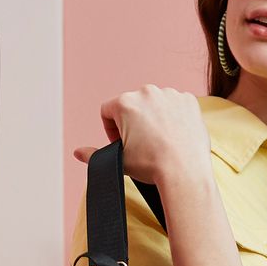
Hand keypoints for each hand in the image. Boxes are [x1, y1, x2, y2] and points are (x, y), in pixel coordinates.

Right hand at [75, 86, 211, 193]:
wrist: (184, 173)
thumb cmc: (151, 167)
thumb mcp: (117, 161)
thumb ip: (93, 155)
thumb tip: (77, 153)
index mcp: (125, 103)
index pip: (107, 111)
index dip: (110, 130)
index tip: (122, 144)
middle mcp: (147, 92)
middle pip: (132, 106)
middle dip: (133, 123)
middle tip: (142, 145)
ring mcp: (170, 94)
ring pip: (155, 104)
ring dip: (154, 118)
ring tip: (160, 141)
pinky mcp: (189, 101)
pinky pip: (176, 105)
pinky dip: (174, 117)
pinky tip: (175, 135)